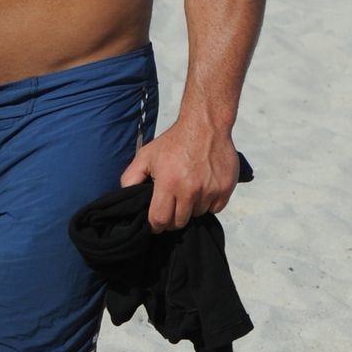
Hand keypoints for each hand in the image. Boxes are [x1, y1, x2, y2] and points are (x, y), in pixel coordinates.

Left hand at [119, 121, 240, 232]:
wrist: (205, 125)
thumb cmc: (173, 141)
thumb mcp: (146, 155)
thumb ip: (131, 177)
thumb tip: (126, 197)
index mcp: (169, 184)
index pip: (160, 220)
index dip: (155, 225)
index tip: (155, 223)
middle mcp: (190, 190)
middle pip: (179, 222)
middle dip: (172, 218)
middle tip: (171, 206)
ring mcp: (210, 190)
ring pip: (198, 215)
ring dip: (191, 209)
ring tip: (187, 191)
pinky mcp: (226, 188)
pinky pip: (215, 208)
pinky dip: (208, 203)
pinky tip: (203, 189)